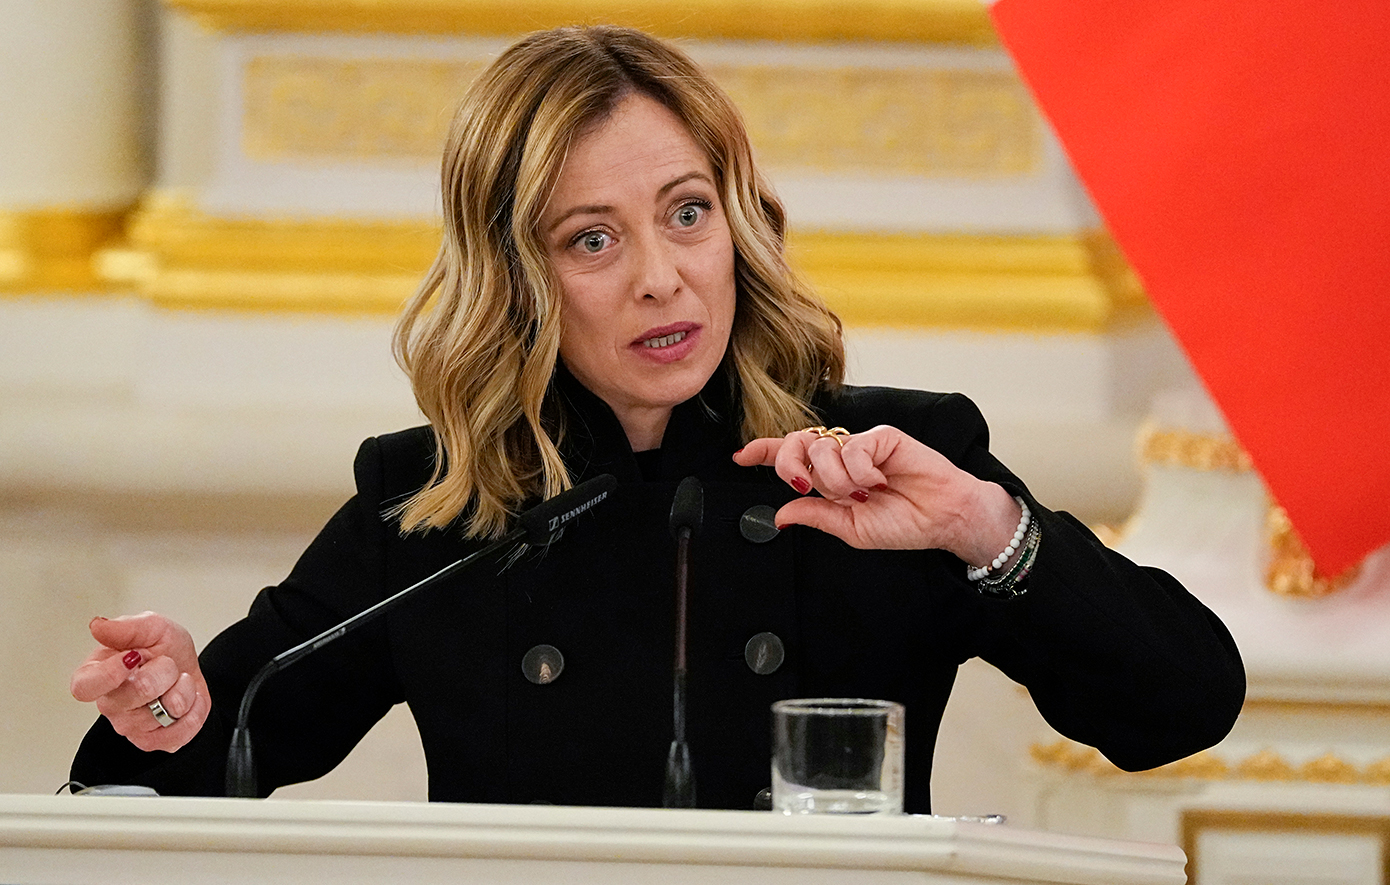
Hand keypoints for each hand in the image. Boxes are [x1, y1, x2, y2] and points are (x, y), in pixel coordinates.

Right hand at [70, 612, 210, 751]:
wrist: (188, 670)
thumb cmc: (164, 650)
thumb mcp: (152, 627)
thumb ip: (127, 626)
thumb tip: (98, 626)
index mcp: (97, 674)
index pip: (84, 687)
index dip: (108, 675)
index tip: (133, 658)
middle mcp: (110, 704)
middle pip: (132, 696)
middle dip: (163, 673)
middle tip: (167, 663)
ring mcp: (130, 727)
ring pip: (162, 714)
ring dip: (183, 690)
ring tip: (176, 681)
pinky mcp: (153, 742)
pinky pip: (179, 733)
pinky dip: (194, 711)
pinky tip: (188, 699)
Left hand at [733, 424, 1020, 561]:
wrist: (942, 520)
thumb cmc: (904, 522)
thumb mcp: (851, 528)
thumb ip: (817, 516)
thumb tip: (780, 514)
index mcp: (831, 477)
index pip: (792, 457)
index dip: (764, 452)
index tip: (740, 456)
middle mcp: (842, 456)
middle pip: (796, 444)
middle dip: (790, 464)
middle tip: (805, 485)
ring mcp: (861, 444)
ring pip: (821, 449)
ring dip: (836, 480)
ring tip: (864, 493)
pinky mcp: (882, 436)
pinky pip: (852, 448)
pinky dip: (861, 472)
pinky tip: (880, 481)